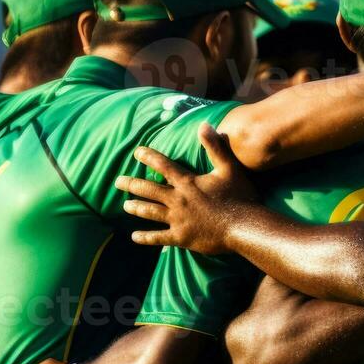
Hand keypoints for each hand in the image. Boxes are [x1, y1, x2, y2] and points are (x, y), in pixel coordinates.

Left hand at [115, 123, 254, 252]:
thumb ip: (215, 147)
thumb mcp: (229, 168)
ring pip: (150, 212)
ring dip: (136, 207)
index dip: (149, 157)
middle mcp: (178, 200)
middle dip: (132, 184)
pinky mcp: (181, 237)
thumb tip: (204, 125)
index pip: (164, 166)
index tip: (137, 152)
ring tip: (125, 205)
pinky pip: (158, 237)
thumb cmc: (240, 196)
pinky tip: (134, 237)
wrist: (244, 227)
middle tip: (118, 181)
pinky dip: (145, 237)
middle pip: (149, 190)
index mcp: (188, 183)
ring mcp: (178, 220)